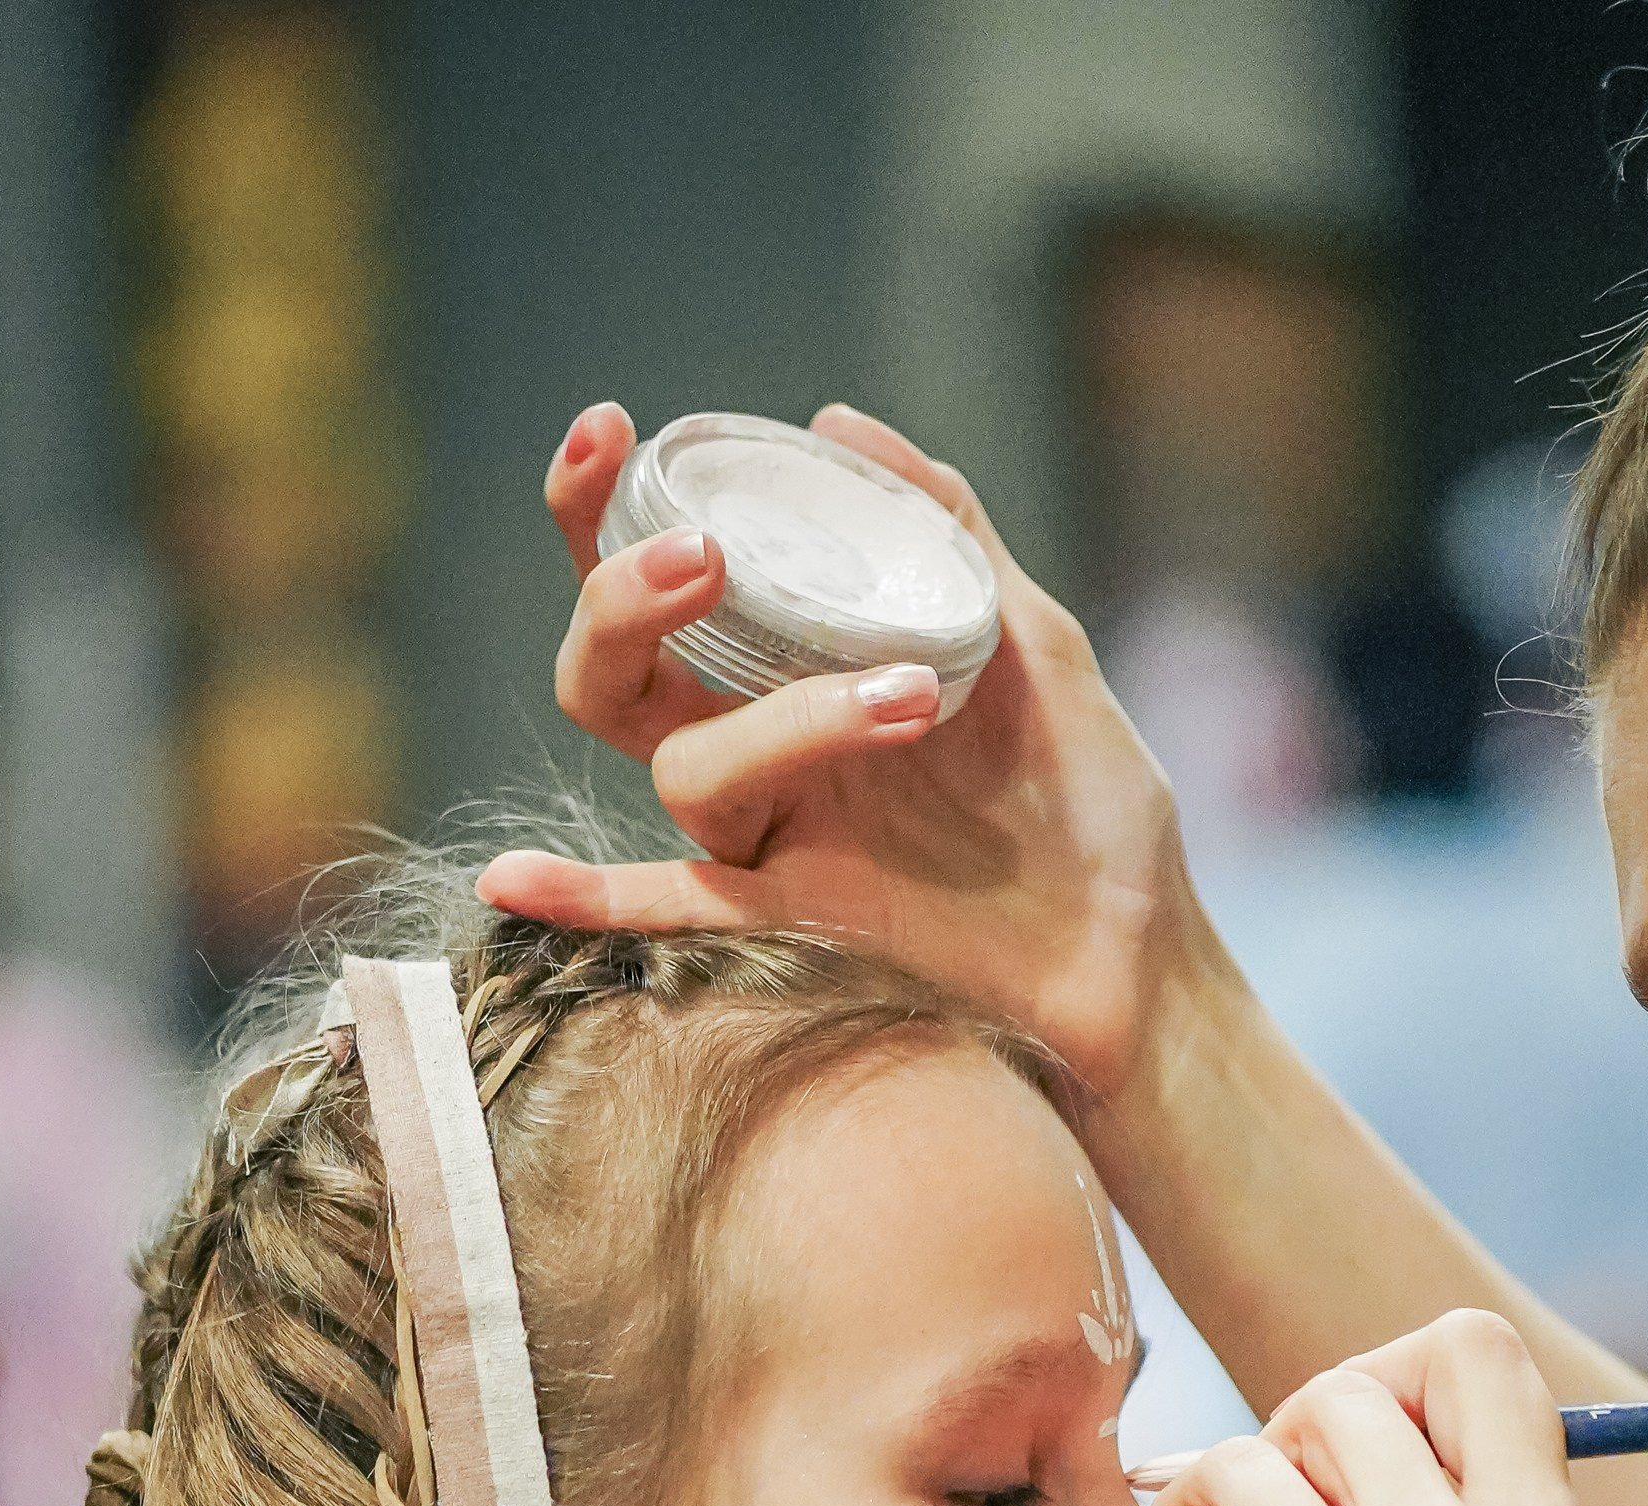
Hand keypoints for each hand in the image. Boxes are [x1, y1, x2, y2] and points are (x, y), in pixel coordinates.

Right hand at [476, 400, 1193, 1104]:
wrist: (1140, 939)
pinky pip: (671, 905)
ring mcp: (774, 832)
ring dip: (789, 719)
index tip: (610, 430)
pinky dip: (585, 896)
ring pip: (689, 767)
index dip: (603, 506)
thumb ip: (946, 528)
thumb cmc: (1085, 793)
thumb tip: (835, 424)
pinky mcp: (800, 912)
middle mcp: (759, 748)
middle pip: (615, 674)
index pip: (659, 580)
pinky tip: (508, 881)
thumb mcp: (1031, 631)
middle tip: (707, 556)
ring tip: (915, 697)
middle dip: (623, 597)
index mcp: (793, 668)